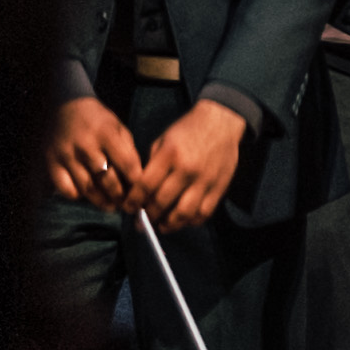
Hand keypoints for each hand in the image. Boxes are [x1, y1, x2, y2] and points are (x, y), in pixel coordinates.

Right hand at [51, 93, 143, 209]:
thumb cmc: (98, 121)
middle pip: (107, 180)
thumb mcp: (119, 128)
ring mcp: (67, 155)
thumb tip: (136, 180)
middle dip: (120, 196)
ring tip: (111, 206)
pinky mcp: (52, 163)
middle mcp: (86, 145)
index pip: (126, 164)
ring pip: (87, 188)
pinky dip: (78, 196)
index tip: (140, 192)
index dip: (136, 182)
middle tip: (126, 204)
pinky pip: (67, 189)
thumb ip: (129, 152)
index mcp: (106, 133)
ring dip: (102, 201)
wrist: (66, 106)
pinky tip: (87, 195)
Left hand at [129, 100, 246, 230]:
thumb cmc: (188, 130)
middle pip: (162, 202)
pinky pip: (203, 213)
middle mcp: (187, 170)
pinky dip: (191, 221)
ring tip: (161, 226)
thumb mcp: (163, 140)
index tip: (128, 208)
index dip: (134, 201)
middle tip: (142, 221)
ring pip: (183, 213)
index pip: (146, 186)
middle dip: (148, 215)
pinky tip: (183, 221)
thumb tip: (142, 190)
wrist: (221, 122)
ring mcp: (204, 181)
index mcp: (170, 155)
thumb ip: (153, 165)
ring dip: (169, 224)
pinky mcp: (218, 188)